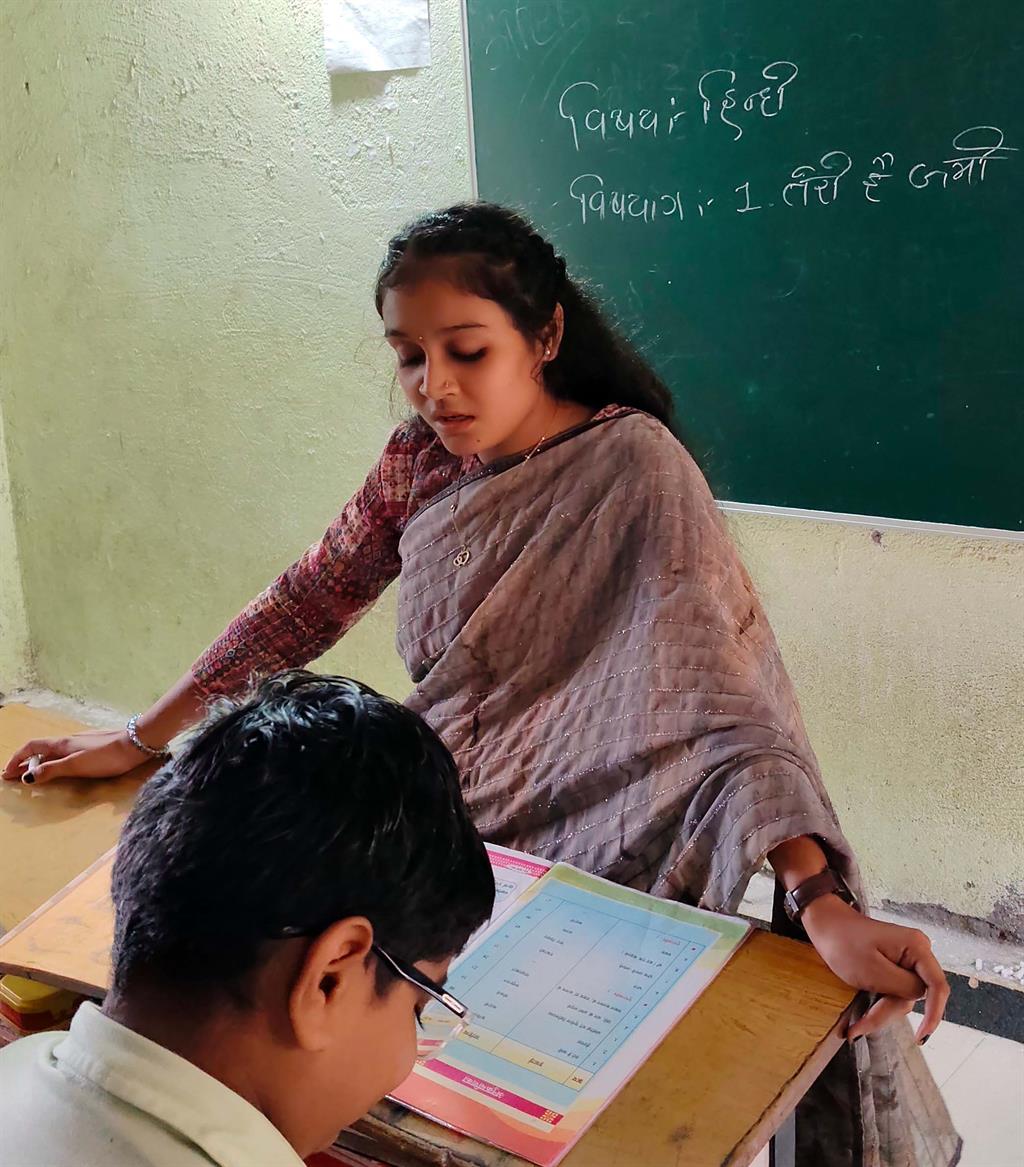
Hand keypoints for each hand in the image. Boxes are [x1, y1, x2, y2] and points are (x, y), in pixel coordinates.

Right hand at [2, 729, 150, 784]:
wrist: (138, 743)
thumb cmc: (106, 756)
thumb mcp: (76, 765)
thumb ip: (52, 770)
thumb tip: (26, 777)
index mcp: (62, 743)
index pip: (31, 747)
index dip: (16, 759)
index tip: (6, 773)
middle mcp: (69, 740)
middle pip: (39, 749)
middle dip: (24, 762)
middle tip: (13, 777)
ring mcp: (81, 742)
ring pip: (52, 751)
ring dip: (38, 761)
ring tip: (32, 775)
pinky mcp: (93, 746)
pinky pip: (64, 753)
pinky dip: (53, 760)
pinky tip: (60, 767)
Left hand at [801, 894, 948, 1042]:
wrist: (825, 926)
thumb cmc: (844, 943)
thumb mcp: (873, 971)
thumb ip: (904, 986)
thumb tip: (920, 997)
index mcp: (916, 947)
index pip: (938, 986)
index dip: (934, 1015)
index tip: (922, 1037)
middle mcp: (916, 952)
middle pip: (915, 995)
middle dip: (888, 1012)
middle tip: (860, 1027)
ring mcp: (906, 959)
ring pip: (902, 997)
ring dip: (880, 1012)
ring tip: (856, 1024)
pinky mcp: (894, 966)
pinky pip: (893, 992)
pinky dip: (878, 1004)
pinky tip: (862, 1016)